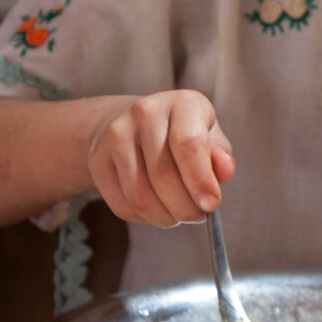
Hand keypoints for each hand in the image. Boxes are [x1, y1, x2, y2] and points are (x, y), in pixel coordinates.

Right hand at [88, 89, 235, 227]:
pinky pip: (122, 204)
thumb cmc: (183, 133)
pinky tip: (156, 209)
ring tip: (178, 214)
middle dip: (185, 207)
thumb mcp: (210, 136)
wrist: (135, 123)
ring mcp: (117, 134)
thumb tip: (224, 171)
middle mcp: (145, 112)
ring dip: (165, 217)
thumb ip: (220, 155)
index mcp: (182, 103)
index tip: (211, 205)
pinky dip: (144, 218)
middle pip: (163, 175)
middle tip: (197, 215)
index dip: (200, 180)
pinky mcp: (98, 158)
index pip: (188, 143)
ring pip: (141, 196)